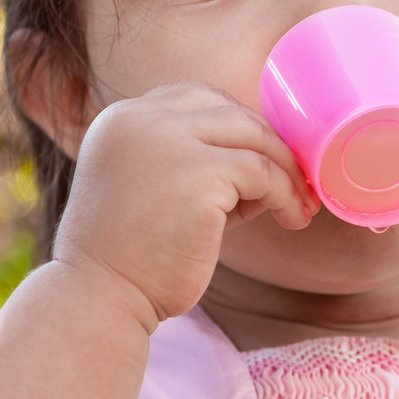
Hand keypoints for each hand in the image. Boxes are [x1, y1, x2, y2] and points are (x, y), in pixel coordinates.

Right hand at [51, 83, 319, 326]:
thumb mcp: (156, 189)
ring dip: (286, 171)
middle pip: (231, 112)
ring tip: (299, 205)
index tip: (263, 160)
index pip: (196, 99)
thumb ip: (197, 162)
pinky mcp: (199, 175)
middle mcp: (141, 119)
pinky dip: (286, 194)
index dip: (237, 127)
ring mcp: (169, 142)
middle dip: (270, 147)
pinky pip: (263, 173)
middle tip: (296, 183)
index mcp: (122, 118)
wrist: (99, 299)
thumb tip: (271, 159)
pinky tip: (291, 218)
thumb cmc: (130, 256)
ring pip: (254, 138)